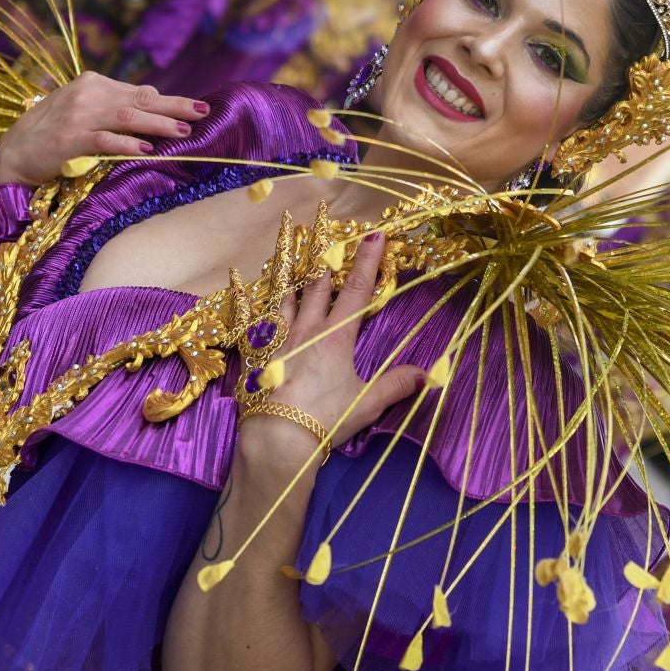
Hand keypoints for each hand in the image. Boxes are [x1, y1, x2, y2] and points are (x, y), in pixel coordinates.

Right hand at [0, 73, 208, 185]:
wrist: (13, 153)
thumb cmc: (54, 133)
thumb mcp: (86, 111)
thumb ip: (117, 105)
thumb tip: (155, 98)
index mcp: (93, 83)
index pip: (140, 92)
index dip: (171, 101)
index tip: (199, 107)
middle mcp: (87, 94)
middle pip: (140, 100)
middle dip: (175, 107)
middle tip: (203, 112)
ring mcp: (78, 115)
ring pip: (127, 117)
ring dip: (158, 125)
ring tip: (183, 132)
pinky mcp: (69, 139)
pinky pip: (104, 140)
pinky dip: (127, 144)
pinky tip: (146, 149)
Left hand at [260, 233, 423, 448]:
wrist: (278, 435)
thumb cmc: (325, 418)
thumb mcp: (367, 403)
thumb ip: (396, 385)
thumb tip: (429, 375)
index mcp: (336, 337)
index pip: (358, 291)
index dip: (368, 262)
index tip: (374, 235)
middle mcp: (306, 329)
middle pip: (319, 287)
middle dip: (328, 260)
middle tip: (330, 236)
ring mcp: (277, 338)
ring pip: (284, 297)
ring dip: (291, 275)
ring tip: (291, 255)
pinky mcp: (255, 353)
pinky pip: (251, 320)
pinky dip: (247, 302)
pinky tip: (240, 290)